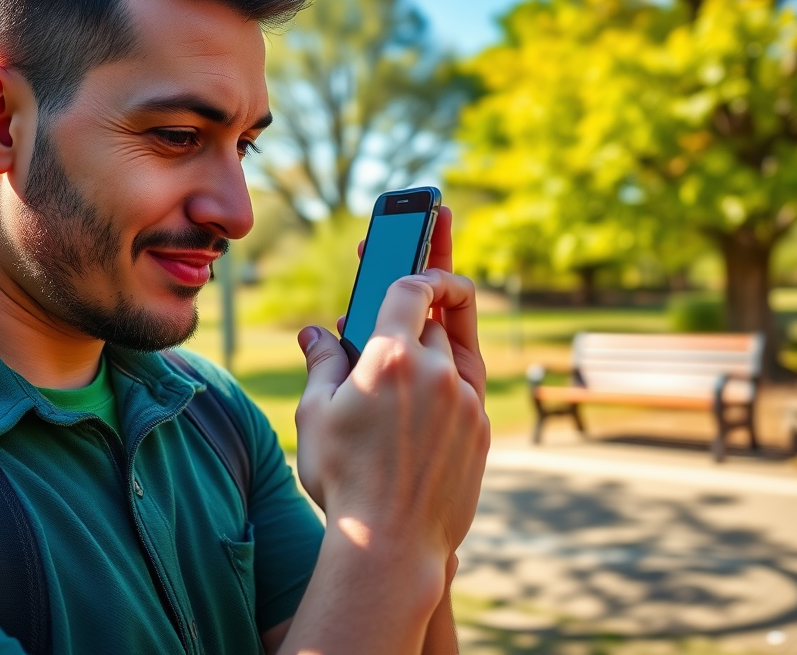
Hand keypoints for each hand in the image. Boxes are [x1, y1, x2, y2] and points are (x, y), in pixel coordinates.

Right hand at [296, 261, 488, 569]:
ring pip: (451, 356)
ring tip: (401, 377)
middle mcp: (437, 372)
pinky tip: (418, 415)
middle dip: (416, 315)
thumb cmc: (343, 479)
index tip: (413, 252)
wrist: (392, 545)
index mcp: (391, 358)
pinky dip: (445, 389)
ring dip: (430, 355)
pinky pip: (465, 391)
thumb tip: (315, 332)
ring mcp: (466, 401)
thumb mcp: (317, 414)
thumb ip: (322, 362)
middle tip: (404, 310)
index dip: (414, 264)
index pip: (412, 285)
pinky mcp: (481, 428)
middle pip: (434, 319)